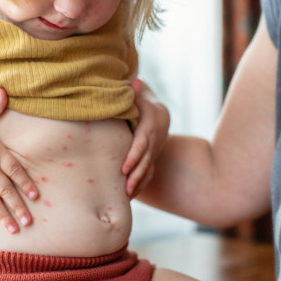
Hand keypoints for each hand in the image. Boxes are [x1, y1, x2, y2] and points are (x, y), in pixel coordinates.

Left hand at [122, 79, 169, 195]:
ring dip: (138, 183)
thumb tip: (133, 82)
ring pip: (149, 168)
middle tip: (125, 189)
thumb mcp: (139, 92)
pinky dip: (140, 184)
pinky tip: (129, 198)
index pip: (143, 142)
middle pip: (147, 159)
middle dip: (136, 175)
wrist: (157, 111)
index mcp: (152, 122)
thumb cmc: (140, 98)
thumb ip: (135, 91)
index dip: (134, 155)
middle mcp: (156, 138)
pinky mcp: (152, 158)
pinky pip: (149, 173)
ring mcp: (155, 149)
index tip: (123, 168)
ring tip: (127, 197)